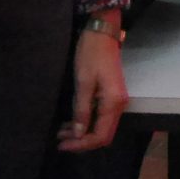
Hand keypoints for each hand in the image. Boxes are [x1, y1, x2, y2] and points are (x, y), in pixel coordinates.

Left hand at [57, 19, 127, 151]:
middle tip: (60, 141)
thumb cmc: (91, 55)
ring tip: (61, 132)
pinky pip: (101, 117)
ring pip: (102, 127)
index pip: (101, 135)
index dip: (82, 144)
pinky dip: (87, 123)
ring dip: (83, 133)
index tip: (62, 144)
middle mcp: (119, 105)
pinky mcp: (112, 96)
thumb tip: (79, 134)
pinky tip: (72, 122)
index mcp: (113, 102)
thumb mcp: (83, 83)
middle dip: (82, 141)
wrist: (102, 34)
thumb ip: (82, 109)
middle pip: (104, 134)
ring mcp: (117, 100)